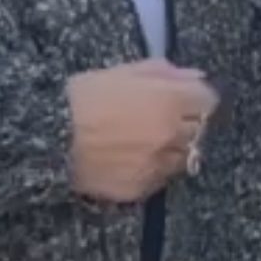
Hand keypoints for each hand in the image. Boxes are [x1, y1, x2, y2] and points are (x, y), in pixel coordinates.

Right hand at [68, 61, 218, 204]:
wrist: (50, 140)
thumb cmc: (82, 99)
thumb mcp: (121, 72)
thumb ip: (164, 72)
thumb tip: (195, 77)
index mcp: (170, 100)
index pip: (210, 100)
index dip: (199, 98)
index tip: (189, 99)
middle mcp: (172, 134)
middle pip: (201, 130)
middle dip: (189, 123)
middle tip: (166, 120)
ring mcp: (160, 164)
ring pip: (185, 157)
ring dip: (174, 148)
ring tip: (147, 142)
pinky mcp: (144, 188)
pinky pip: (162, 179)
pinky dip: (155, 169)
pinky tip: (134, 159)